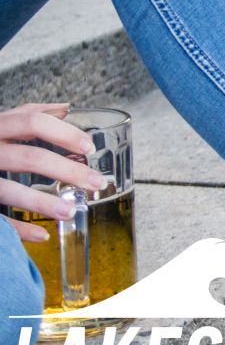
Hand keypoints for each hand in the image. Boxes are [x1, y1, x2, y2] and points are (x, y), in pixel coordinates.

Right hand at [0, 104, 104, 243]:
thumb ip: (27, 115)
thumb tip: (66, 108)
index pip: (32, 122)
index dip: (63, 133)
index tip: (88, 147)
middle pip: (29, 158)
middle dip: (66, 171)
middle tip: (95, 182)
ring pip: (7, 190)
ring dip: (42, 203)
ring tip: (71, 211)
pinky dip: (17, 229)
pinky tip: (42, 235)